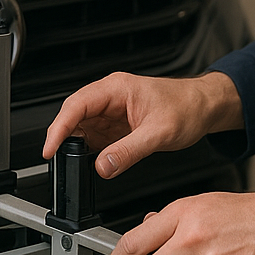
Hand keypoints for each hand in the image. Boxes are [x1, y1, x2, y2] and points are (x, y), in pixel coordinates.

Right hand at [42, 71, 242, 178]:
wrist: (204, 107)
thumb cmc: (187, 107)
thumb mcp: (159, 133)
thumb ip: (129, 151)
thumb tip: (102, 165)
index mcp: (116, 88)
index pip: (77, 105)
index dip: (59, 127)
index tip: (50, 148)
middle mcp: (110, 97)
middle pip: (73, 115)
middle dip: (61, 137)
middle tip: (55, 160)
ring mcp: (111, 111)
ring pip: (81, 127)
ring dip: (74, 145)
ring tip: (72, 163)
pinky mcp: (115, 125)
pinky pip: (94, 137)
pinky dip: (88, 150)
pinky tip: (89, 161)